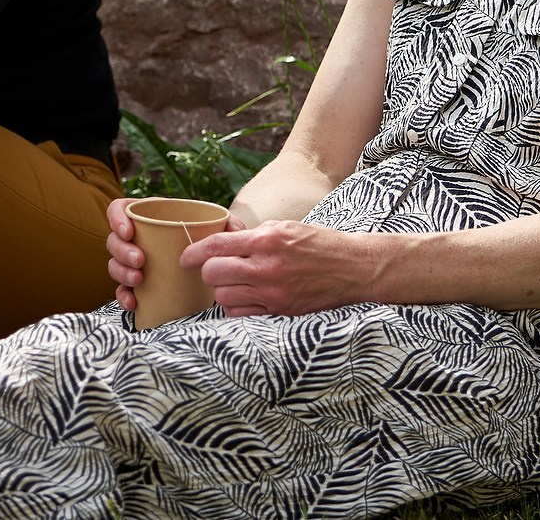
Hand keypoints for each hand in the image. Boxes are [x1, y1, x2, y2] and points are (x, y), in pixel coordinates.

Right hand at [104, 197, 246, 311]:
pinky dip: (123, 296)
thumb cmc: (207, 239)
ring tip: (140, 279)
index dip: (116, 219)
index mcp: (149, 216)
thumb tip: (233, 228)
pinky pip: (122, 289)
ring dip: (122, 272)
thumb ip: (227, 223)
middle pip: (114, 240)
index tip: (129, 232)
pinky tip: (134, 302)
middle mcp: (137, 238)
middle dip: (122, 251)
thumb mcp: (217, 227)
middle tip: (141, 261)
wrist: (208, 267)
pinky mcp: (137, 283)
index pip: (119, 209)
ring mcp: (134, 261)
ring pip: (114, 264)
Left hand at [183, 220, 374, 316]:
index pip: (217, 246)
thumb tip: (222, 235)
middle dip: (209, 271)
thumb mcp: (285, 226)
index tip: (185, 258)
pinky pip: (241, 314)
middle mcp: (268, 268)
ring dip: (222, 290)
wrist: (354, 268)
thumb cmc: (319, 243)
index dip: (194, 252)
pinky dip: (236, 306)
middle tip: (216, 268)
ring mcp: (273, 293)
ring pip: (223, 297)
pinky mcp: (280, 312)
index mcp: (268, 240)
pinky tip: (245, 297)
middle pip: (214, 274)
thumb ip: (252, 234)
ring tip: (234, 282)